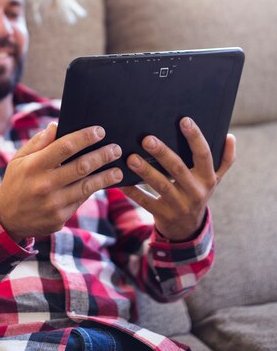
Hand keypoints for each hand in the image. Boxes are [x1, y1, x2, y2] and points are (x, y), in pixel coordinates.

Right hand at [0, 122, 122, 240]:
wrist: (6, 218)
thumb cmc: (16, 181)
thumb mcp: (20, 159)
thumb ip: (39, 142)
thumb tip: (56, 126)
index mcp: (34, 165)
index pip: (65, 146)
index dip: (85, 137)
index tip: (100, 131)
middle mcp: (44, 184)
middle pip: (81, 166)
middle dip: (102, 155)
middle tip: (116, 148)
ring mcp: (53, 204)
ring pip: (87, 186)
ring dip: (106, 176)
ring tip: (118, 169)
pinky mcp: (60, 218)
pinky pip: (81, 200)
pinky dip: (94, 190)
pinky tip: (104, 182)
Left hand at [122, 117, 235, 240]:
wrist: (188, 229)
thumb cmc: (198, 193)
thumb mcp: (214, 179)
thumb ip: (225, 159)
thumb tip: (230, 135)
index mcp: (208, 178)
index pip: (203, 154)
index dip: (195, 137)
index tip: (184, 120)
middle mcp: (195, 191)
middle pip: (178, 169)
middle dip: (162, 153)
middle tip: (146, 139)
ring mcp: (179, 205)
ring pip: (161, 185)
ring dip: (145, 171)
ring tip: (130, 157)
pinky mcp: (163, 215)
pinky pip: (145, 202)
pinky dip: (132, 192)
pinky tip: (120, 181)